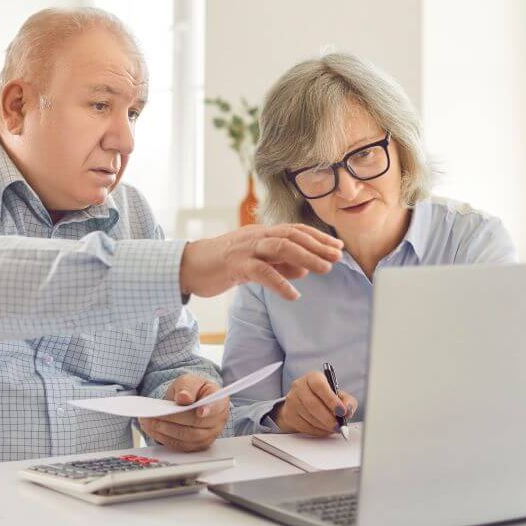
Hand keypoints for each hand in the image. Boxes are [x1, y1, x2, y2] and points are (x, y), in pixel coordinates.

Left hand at [139, 374, 229, 451]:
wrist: (189, 401)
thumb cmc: (192, 390)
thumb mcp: (189, 381)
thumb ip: (187, 387)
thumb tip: (183, 397)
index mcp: (219, 401)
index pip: (216, 406)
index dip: (209, 409)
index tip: (199, 411)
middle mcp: (217, 421)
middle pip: (197, 424)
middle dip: (173, 419)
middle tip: (154, 415)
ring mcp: (208, 435)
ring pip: (188, 437)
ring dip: (165, 430)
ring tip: (148, 422)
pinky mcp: (197, 446)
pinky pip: (181, 446)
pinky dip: (164, 438)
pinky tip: (152, 430)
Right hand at [180, 224, 342, 300]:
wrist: (189, 266)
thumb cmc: (222, 264)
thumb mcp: (256, 263)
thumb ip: (279, 264)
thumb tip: (305, 269)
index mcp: (262, 234)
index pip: (295, 230)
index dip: (318, 237)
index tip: (337, 247)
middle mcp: (256, 236)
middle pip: (292, 235)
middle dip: (317, 246)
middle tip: (337, 257)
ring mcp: (245, 249)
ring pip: (280, 247)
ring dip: (305, 257)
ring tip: (323, 270)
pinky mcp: (235, 264)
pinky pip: (261, 271)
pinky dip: (280, 282)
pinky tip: (293, 294)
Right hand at [272, 371, 357, 436]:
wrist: (304, 404)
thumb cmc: (324, 398)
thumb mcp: (338, 395)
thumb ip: (347, 401)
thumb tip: (348, 409)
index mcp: (312, 377)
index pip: (319, 386)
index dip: (331, 400)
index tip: (341, 411)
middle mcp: (299, 386)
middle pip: (312, 403)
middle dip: (328, 417)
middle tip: (338, 425)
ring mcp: (292, 401)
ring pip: (308, 416)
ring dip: (324, 426)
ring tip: (333, 427)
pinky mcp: (289, 415)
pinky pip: (304, 426)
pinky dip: (317, 431)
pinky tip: (324, 429)